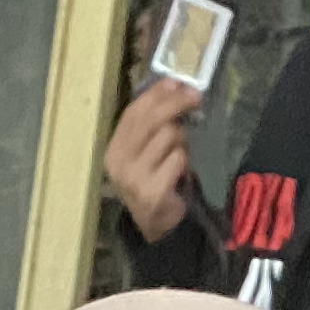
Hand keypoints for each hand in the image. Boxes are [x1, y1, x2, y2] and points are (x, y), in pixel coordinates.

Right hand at [103, 77, 205, 242]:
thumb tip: (172, 86)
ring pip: (168, 137)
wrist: (158, 227)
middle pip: (150, 119)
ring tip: (178, 156)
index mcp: (114, 149)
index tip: (176, 82)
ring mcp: (133, 178)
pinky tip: (179, 174)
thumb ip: (152, 124)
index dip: (156, 94)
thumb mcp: (147, 151)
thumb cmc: (156, 182)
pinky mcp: (152, 191)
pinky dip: (183, 163)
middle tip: (195, 96)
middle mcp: (119, 163)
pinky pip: (177, 159)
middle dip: (176, 104)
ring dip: (181, 143)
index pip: (134, 112)